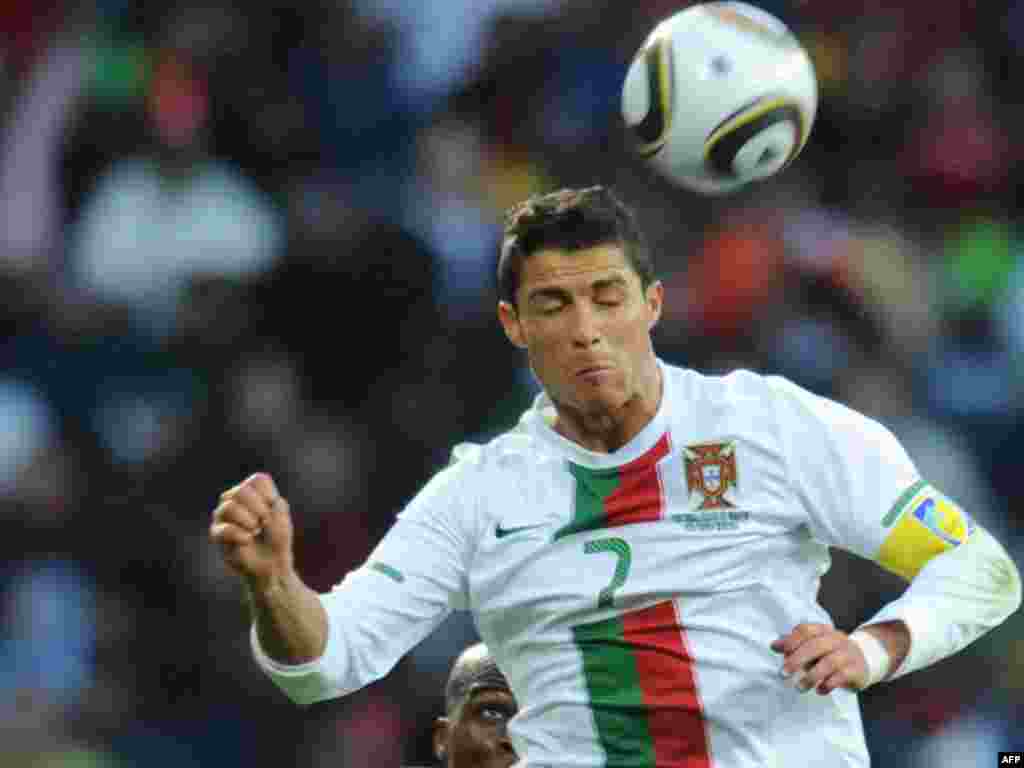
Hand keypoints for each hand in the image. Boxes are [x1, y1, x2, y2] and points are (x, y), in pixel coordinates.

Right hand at [210, 473, 294, 592]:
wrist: (271, 565)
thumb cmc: (277, 541)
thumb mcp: (283, 521)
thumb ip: (277, 507)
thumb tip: (270, 501)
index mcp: (253, 493)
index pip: (258, 480)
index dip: (269, 495)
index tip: (274, 510)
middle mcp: (235, 499)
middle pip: (241, 491)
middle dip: (258, 508)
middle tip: (265, 522)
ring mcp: (223, 515)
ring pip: (229, 506)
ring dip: (248, 520)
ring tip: (255, 531)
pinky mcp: (217, 533)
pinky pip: (224, 528)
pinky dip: (239, 534)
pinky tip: (247, 540)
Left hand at [770, 623, 868, 694]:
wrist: (866, 659)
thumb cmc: (832, 652)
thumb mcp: (815, 646)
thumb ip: (794, 645)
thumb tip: (773, 645)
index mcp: (823, 631)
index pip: (805, 630)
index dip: (792, 641)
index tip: (782, 654)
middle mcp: (836, 639)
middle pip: (815, 646)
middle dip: (797, 660)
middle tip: (783, 673)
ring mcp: (847, 654)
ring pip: (828, 663)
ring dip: (811, 676)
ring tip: (799, 687)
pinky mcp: (856, 669)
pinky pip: (841, 676)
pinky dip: (828, 684)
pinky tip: (819, 690)